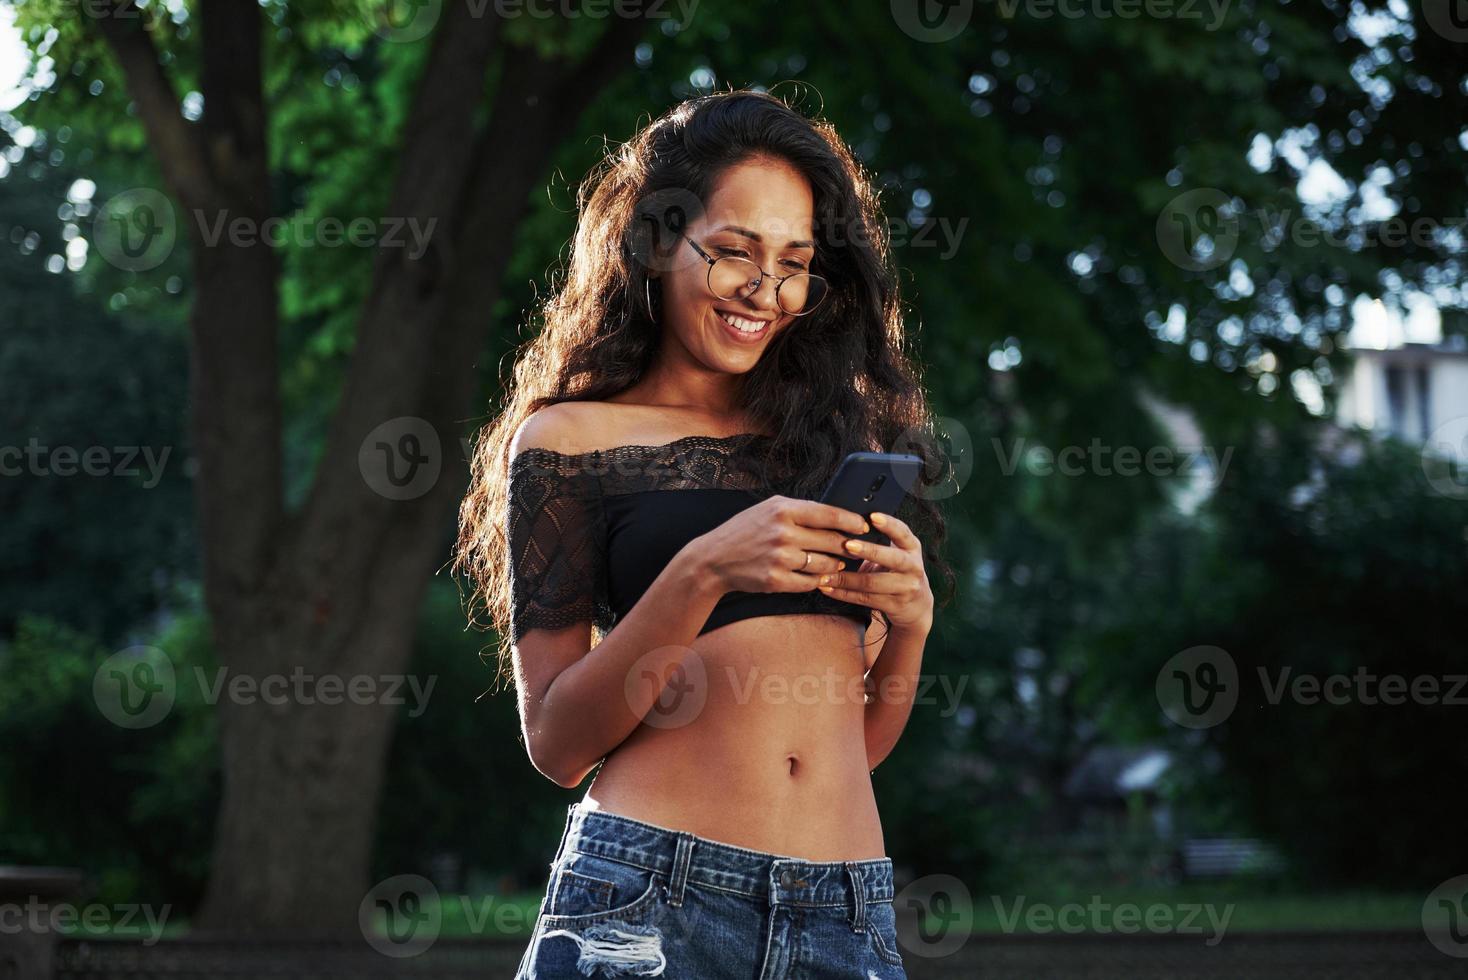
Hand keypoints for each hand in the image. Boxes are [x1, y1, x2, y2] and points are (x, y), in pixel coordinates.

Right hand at [691, 495, 871, 595]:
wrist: (715, 558)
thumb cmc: (746, 530)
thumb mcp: (769, 508)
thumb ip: (800, 509)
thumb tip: (836, 515)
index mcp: (783, 509)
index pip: (829, 514)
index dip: (851, 521)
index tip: (864, 526)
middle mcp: (783, 533)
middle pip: (832, 541)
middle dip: (848, 546)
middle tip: (856, 548)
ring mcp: (780, 558)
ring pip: (825, 564)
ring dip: (834, 565)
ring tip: (836, 563)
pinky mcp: (776, 580)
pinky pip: (810, 583)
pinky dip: (817, 581)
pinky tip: (818, 577)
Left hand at [817, 511, 932, 633]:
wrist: (917, 606)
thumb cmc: (896, 571)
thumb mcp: (896, 554)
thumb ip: (880, 541)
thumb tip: (845, 525)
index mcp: (912, 548)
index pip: (903, 532)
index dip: (889, 524)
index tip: (873, 516)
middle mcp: (913, 567)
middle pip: (892, 558)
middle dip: (869, 551)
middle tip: (847, 544)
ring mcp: (906, 588)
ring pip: (872, 583)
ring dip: (846, 579)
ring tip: (824, 575)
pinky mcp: (894, 605)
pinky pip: (864, 599)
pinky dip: (843, 593)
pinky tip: (826, 588)